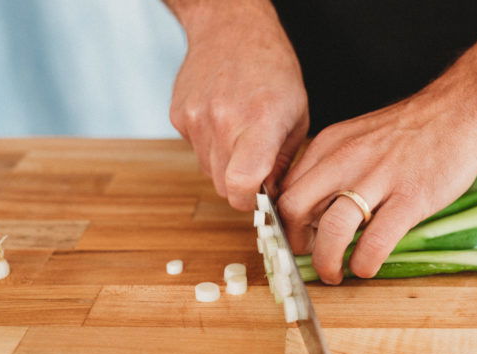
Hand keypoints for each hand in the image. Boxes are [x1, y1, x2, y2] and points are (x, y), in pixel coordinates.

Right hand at [168, 0, 308, 209]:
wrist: (232, 29)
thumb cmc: (274, 71)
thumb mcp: (297, 117)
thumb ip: (284, 163)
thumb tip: (272, 198)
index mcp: (260, 122)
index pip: (241, 184)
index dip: (249, 202)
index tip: (259, 198)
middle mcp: (223, 122)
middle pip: (224, 187)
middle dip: (241, 186)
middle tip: (257, 163)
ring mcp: (196, 119)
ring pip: (208, 172)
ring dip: (225, 166)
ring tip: (240, 134)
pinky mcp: (179, 116)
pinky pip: (195, 151)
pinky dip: (210, 146)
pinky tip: (223, 120)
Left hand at [278, 77, 476, 283]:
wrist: (462, 107)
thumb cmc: (411, 129)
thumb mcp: (358, 138)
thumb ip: (333, 168)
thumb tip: (315, 210)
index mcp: (329, 145)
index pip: (286, 189)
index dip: (285, 222)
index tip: (297, 238)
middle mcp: (345, 160)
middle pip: (295, 209)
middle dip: (296, 243)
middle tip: (310, 256)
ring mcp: (378, 179)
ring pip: (331, 230)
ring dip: (326, 261)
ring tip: (335, 274)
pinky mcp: (411, 197)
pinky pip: (375, 241)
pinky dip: (364, 263)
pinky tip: (366, 267)